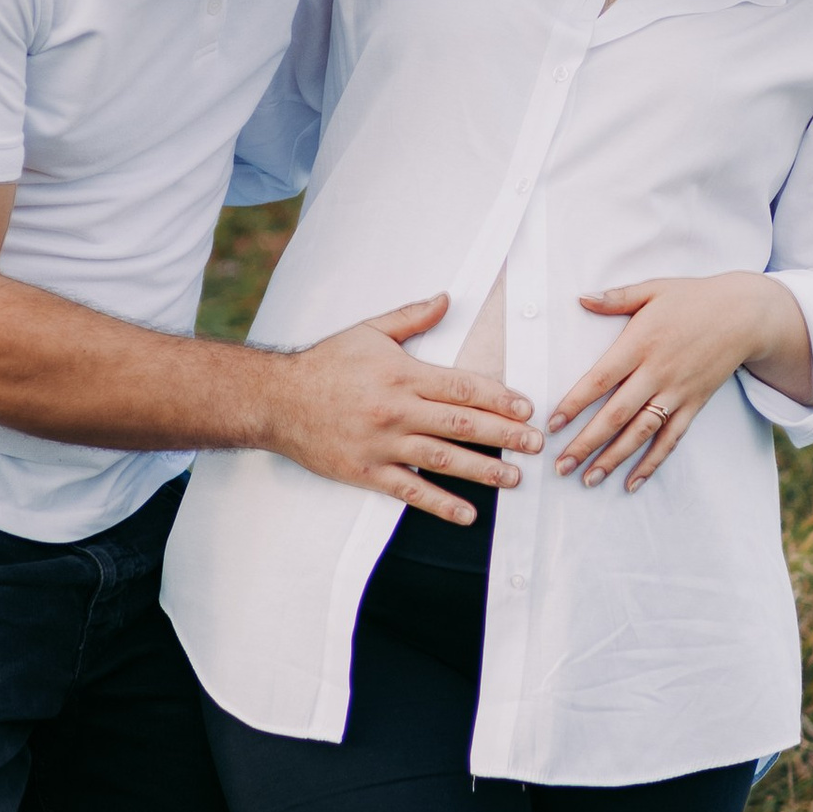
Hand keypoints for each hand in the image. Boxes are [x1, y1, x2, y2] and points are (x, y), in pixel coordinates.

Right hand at [272, 296, 540, 520]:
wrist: (276, 400)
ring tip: (514, 477)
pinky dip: (440, 504)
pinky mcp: (366, 471)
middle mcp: (397, 410)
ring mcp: (382, 444)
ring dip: (483, 470)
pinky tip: (467, 513)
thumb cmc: (324, 364)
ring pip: (443, 459)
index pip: (463, 386)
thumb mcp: (368, 332)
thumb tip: (447, 298)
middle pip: (462, 424)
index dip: (500, 398)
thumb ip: (411, 317)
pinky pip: (410, 490)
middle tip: (536, 444)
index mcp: (402, 373)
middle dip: (505, 434)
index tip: (526, 408)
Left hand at [550, 272, 812, 489]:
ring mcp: (677, 393)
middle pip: (616, 415)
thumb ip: (616, 298)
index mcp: (641, 343)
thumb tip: (580, 298)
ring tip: (588, 480)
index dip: (575, 403)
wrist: (745, 315)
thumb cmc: (694, 298)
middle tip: (561, 466)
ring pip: (641, 433)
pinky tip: (632, 482)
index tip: (552, 424)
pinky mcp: (694, 405)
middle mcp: (657, 373)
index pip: (600, 379)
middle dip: (586, 443)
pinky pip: (671, 439)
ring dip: (613, 459)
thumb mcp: (653, 289)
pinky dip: (652, 463)